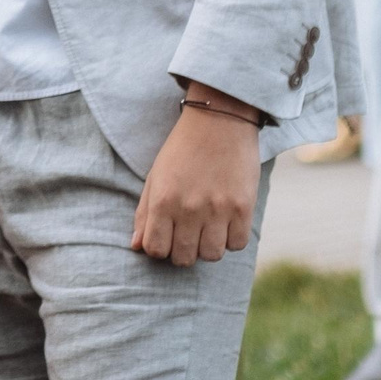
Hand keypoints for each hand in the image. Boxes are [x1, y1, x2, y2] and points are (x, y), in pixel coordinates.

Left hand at [131, 90, 259, 265]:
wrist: (219, 121)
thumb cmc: (182, 149)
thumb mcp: (155, 176)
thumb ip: (144, 213)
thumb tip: (137, 247)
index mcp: (162, 200)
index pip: (156, 250)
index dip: (160, 248)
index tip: (167, 237)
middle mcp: (189, 208)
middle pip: (184, 258)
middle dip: (183, 251)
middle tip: (188, 234)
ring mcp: (218, 209)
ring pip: (211, 255)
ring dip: (208, 247)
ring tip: (208, 227)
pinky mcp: (243, 207)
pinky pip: (237, 244)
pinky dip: (231, 239)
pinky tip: (226, 222)